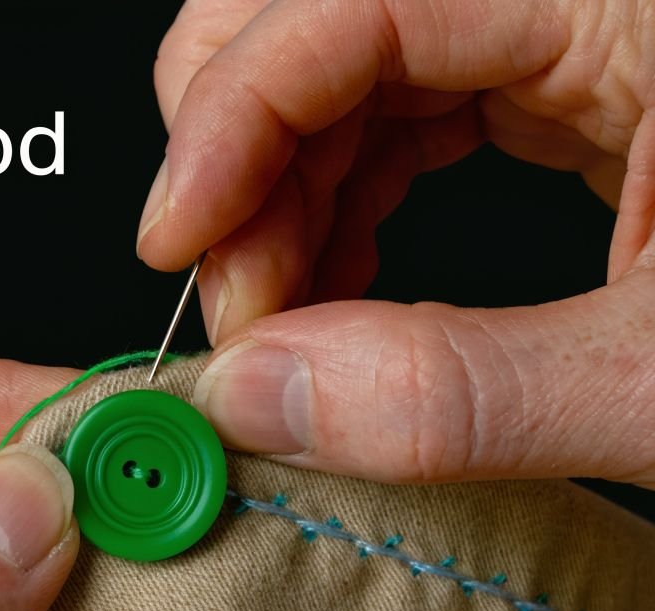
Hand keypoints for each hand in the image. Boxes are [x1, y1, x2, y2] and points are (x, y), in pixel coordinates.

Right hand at [139, 0, 654, 486]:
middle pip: (311, 19)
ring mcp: (558, 36)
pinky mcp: (551, 89)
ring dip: (273, 206)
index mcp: (616, 0)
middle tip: (233, 303)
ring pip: (335, 79)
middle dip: (237, 165)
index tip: (174, 244)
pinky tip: (327, 299)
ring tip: (275, 328)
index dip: (230, 116)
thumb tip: (260, 395)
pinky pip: (394, 121)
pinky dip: (332, 213)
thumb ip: (460, 389)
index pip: (351, 2)